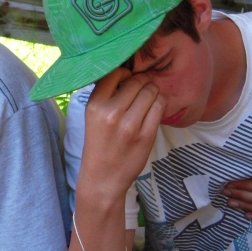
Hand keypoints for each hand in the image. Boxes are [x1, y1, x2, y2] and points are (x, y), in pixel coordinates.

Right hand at [79, 68, 164, 199]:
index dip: (125, 74)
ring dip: (152, 92)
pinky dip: (159, 104)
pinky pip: (159, 107)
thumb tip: (127, 72)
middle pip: (137, 81)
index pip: (115, 73)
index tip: (126, 81)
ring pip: (151, 92)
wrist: (103, 178)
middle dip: (142, 82)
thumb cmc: (99, 144)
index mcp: (94, 105)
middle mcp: (111, 112)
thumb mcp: (92, 116)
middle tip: (141, 90)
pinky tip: (153, 110)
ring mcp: (130, 125)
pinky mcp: (146, 135)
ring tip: (147, 100)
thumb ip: (106, 95)